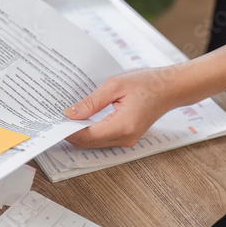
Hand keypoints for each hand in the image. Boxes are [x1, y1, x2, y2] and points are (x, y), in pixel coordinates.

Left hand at [63, 67, 180, 148]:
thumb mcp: (115, 85)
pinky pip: (103, 139)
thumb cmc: (147, 82)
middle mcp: (125, 138)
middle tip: (54, 121)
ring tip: (64, 120)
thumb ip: (91, 102)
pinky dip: (89, 132)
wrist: (172, 88)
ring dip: (79, 134)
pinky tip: (79, 122)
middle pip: (89, 143)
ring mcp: (127, 140)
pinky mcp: (127, 136)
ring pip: (95, 143)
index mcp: (123, 125)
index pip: (87, 136)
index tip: (53, 122)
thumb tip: (70, 113)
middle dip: (70, 134)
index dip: (68, 131)